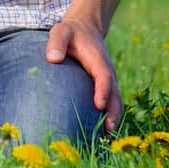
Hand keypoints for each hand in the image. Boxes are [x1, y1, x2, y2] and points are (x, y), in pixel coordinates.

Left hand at [46, 17, 122, 132]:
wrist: (85, 29)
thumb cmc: (70, 32)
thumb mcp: (60, 31)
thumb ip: (56, 42)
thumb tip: (53, 59)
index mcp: (98, 60)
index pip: (104, 77)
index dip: (103, 91)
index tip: (99, 105)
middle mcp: (107, 72)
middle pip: (115, 95)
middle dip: (113, 113)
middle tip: (108, 131)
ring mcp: (107, 81)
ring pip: (115, 102)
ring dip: (113, 118)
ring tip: (106, 138)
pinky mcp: (103, 87)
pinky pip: (110, 103)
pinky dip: (109, 116)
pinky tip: (100, 132)